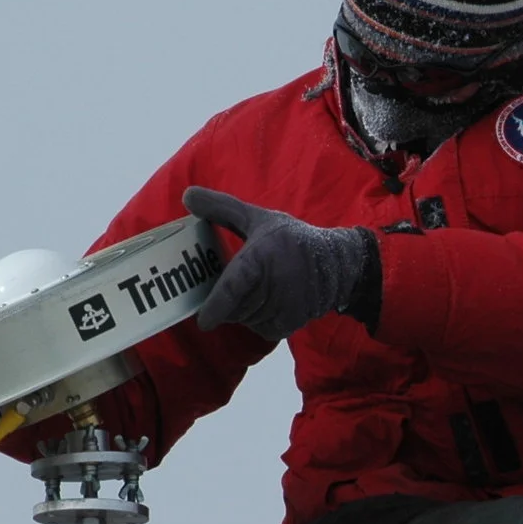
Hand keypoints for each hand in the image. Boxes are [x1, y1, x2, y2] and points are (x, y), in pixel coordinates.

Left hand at [185, 187, 378, 341]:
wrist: (336, 263)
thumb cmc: (291, 239)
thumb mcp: (258, 218)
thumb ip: (221, 208)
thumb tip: (186, 195)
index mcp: (261, 257)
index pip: (234, 287)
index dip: (217, 306)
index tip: (203, 321)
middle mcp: (273, 285)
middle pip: (234, 307)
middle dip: (226, 301)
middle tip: (229, 287)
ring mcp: (283, 308)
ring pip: (245, 319)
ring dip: (241, 309)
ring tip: (252, 290)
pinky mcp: (289, 324)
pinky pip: (259, 328)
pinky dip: (256, 318)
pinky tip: (265, 301)